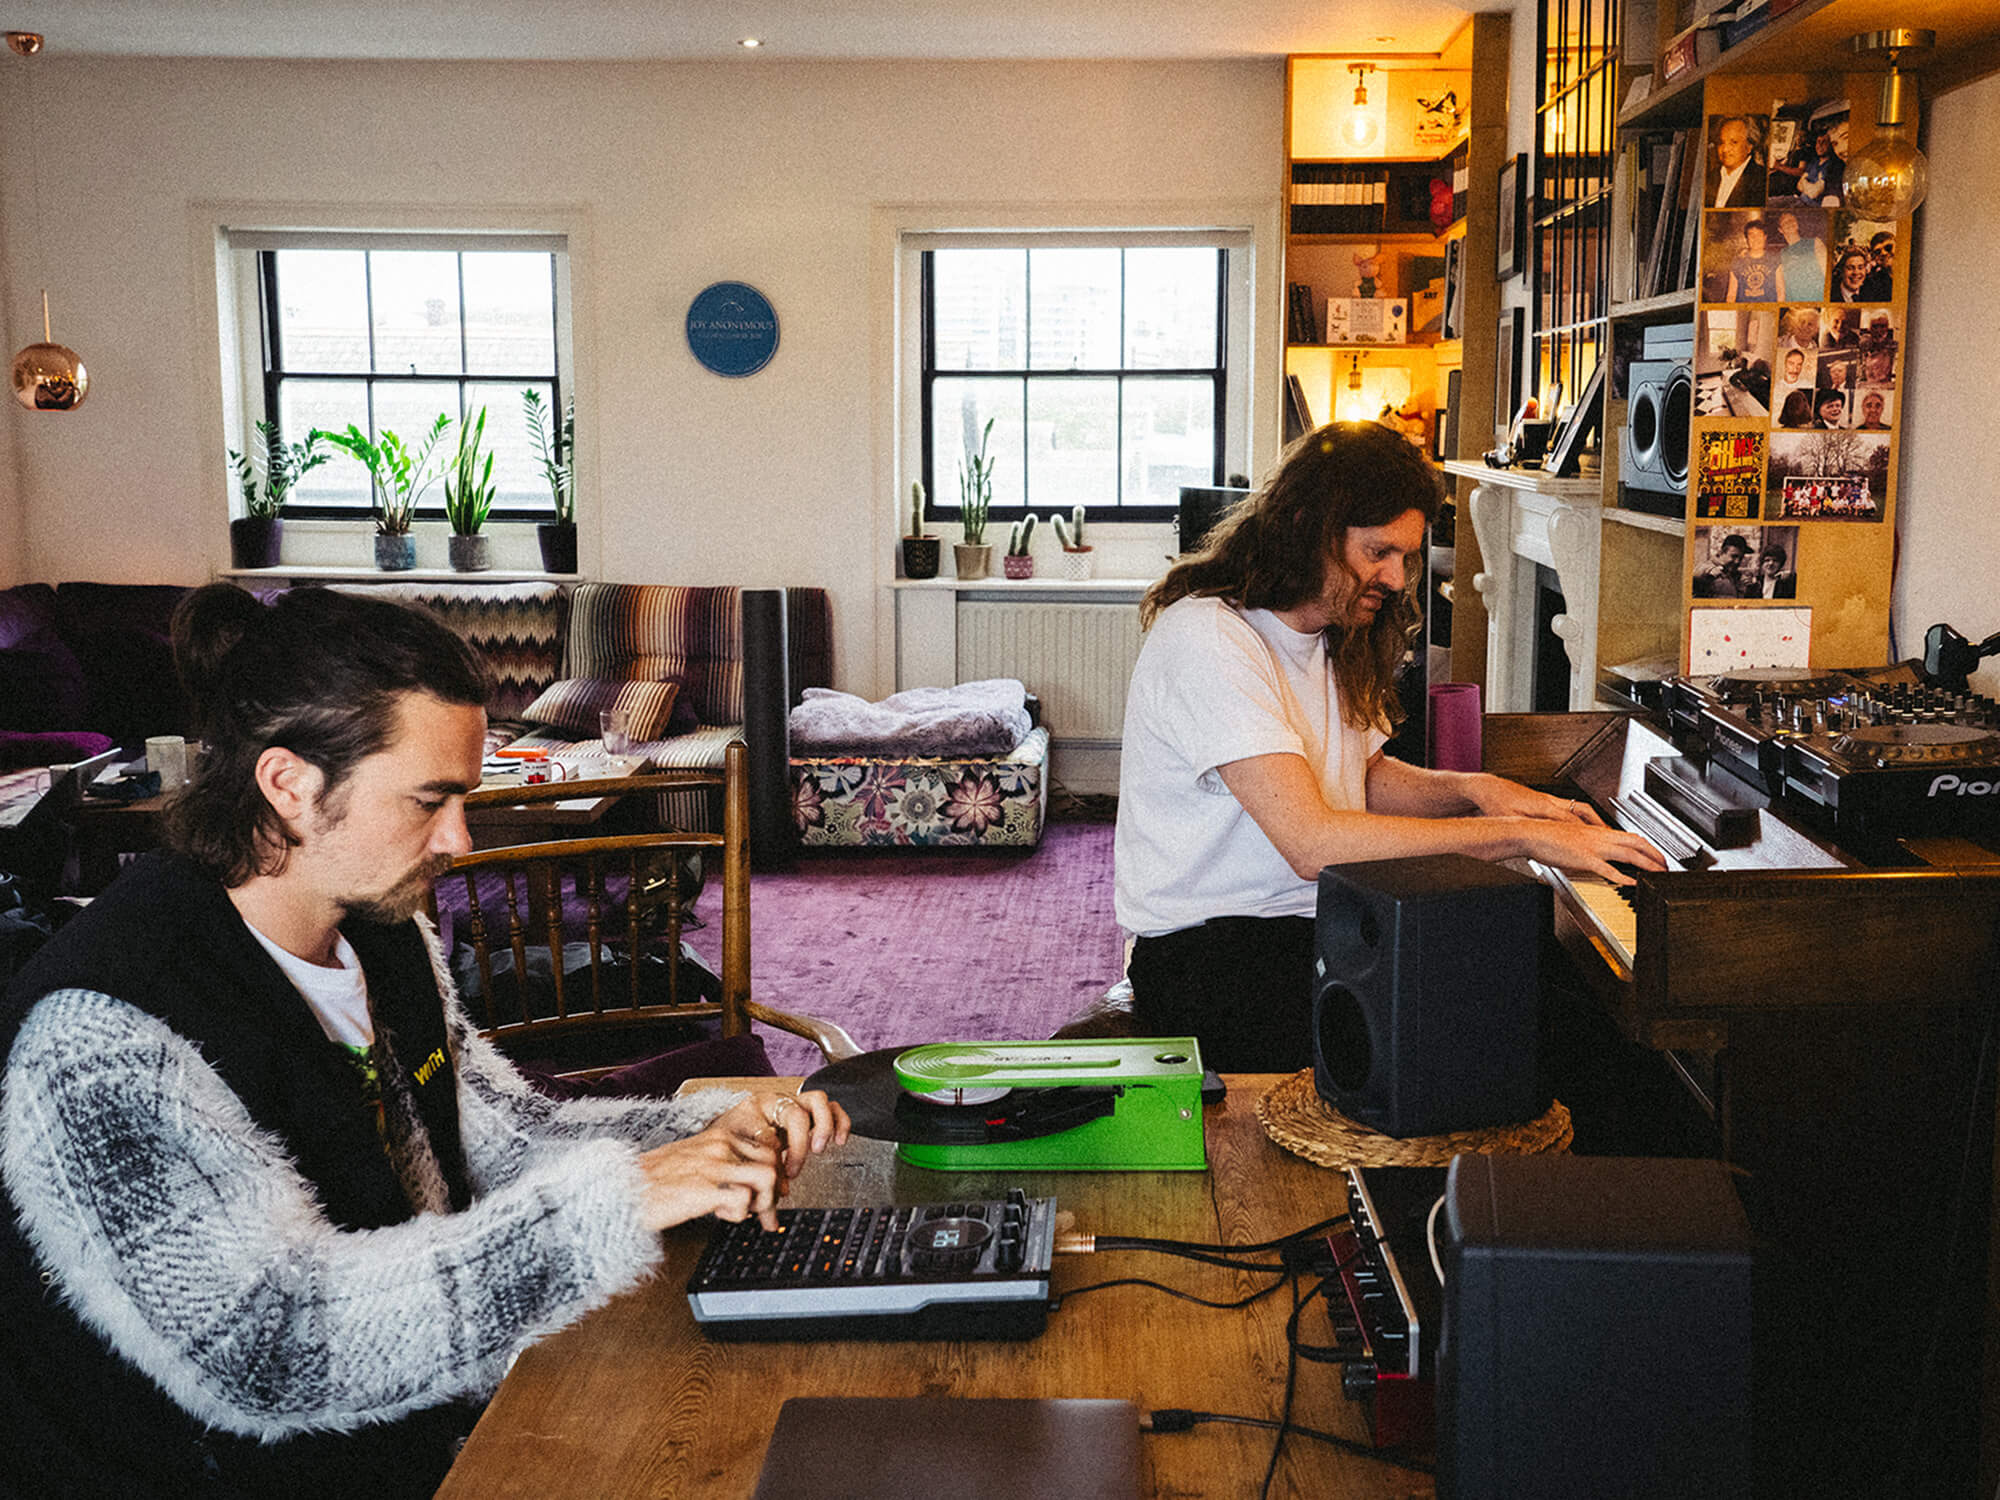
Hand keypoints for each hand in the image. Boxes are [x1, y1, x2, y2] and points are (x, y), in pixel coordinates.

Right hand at [634, 1090, 849, 1233]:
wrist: (620, 1189)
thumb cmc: (651, 1181)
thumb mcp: (691, 1160)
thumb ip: (719, 1164)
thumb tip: (744, 1186)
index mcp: (718, 1137)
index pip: (766, 1149)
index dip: (773, 1175)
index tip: (768, 1196)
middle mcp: (720, 1146)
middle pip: (772, 1163)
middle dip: (774, 1193)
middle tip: (766, 1216)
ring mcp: (713, 1166)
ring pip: (766, 1179)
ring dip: (762, 1202)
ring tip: (747, 1215)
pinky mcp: (704, 1190)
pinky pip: (743, 1203)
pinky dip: (738, 1216)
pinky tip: (721, 1217)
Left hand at [711, 1089, 851, 1186]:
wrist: (734, 1123)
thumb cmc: (735, 1136)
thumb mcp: (738, 1153)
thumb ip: (758, 1176)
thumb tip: (777, 1201)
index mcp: (755, 1108)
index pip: (769, 1130)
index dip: (777, 1156)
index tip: (777, 1173)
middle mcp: (777, 1101)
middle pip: (796, 1114)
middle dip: (799, 1144)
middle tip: (794, 1167)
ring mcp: (795, 1103)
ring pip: (818, 1102)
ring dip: (823, 1127)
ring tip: (819, 1148)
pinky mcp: (810, 1110)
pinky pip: (833, 1108)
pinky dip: (840, 1122)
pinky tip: (840, 1139)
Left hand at [1468, 775, 1606, 827]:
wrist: (1486, 788)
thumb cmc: (1495, 803)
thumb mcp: (1510, 819)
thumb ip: (1528, 828)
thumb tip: (1543, 837)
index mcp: (1541, 806)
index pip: (1571, 819)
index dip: (1586, 830)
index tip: (1600, 839)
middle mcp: (1548, 801)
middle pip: (1581, 811)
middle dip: (1597, 824)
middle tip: (1611, 835)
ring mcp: (1547, 799)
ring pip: (1577, 807)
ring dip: (1592, 819)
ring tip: (1602, 831)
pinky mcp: (1543, 799)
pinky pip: (1569, 807)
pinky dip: (1580, 816)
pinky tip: (1582, 825)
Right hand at [1511, 815, 1668, 885]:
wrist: (1531, 833)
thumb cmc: (1547, 836)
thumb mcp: (1573, 837)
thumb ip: (1589, 844)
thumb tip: (1598, 855)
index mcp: (1597, 831)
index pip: (1631, 836)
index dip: (1648, 846)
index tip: (1656, 855)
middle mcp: (1600, 837)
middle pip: (1637, 843)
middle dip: (1655, 854)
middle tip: (1666, 865)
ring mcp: (1594, 848)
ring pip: (1629, 854)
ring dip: (1648, 864)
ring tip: (1658, 873)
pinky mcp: (1585, 859)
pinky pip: (1608, 869)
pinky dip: (1623, 876)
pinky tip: (1631, 882)